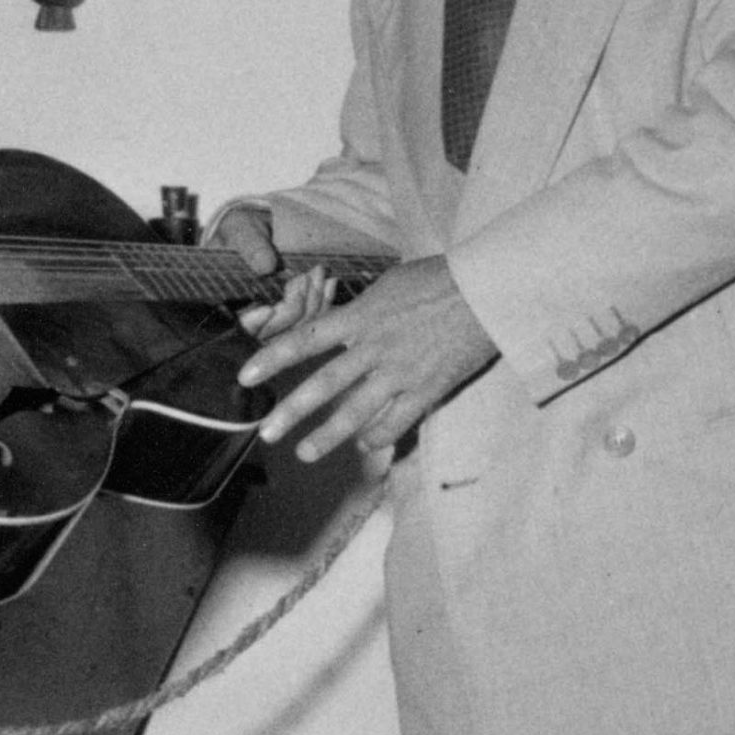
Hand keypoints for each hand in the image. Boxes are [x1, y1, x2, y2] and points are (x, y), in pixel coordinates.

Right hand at [210, 203, 336, 346]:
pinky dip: (324, 301)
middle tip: (303, 278)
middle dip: (292, 307)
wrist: (264, 229)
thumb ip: (249, 246)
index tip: (269, 308)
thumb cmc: (244, 230)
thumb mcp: (241, 230)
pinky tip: (330, 281)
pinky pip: (315, 318)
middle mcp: (254, 319)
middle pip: (275, 333)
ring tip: (318, 272)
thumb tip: (265, 266)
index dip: (255, 324)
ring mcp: (278, 320)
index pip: (241, 327)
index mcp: (229, 303)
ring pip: (298, 328)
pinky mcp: (299, 314)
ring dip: (312, 303)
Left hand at [237, 253, 497, 461]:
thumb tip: (339, 324)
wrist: (489, 291)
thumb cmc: (440, 280)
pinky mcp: (427, 390)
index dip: (273, 357)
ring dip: (328, 437)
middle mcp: (375, 348)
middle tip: (266, 432)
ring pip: (357, 412)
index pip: (306, 339)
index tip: (245, 375)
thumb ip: (361, 311)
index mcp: (362, 317)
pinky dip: (376, 437)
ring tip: (303, 454)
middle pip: (325, 385)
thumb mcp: (389, 285)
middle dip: (291, 411)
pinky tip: (363, 445)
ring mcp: (401, 373)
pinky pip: (395, 422)